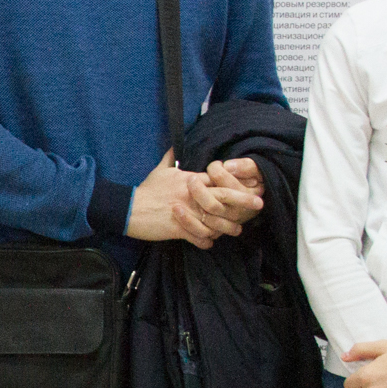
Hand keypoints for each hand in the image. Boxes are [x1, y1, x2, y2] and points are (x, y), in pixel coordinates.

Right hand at [125, 153, 263, 246]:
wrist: (128, 207)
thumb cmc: (146, 189)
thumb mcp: (160, 169)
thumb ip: (172, 156)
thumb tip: (177, 144)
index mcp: (190, 179)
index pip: (218, 177)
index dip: (236, 179)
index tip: (252, 182)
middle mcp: (192, 194)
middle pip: (223, 195)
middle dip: (243, 200)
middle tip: (258, 203)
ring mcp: (186, 211)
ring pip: (215, 220)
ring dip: (227, 227)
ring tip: (236, 230)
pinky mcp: (178, 228)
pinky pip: (198, 236)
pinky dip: (205, 241)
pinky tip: (210, 243)